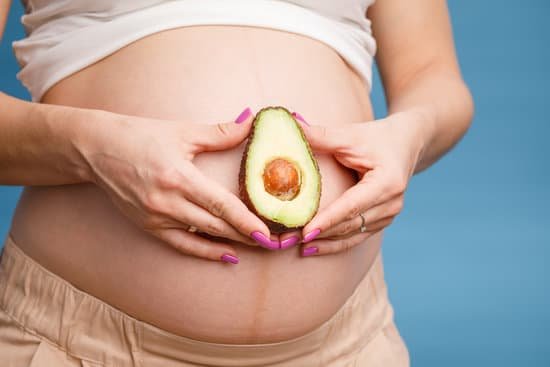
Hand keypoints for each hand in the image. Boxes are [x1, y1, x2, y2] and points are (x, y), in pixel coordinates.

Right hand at [79, 108, 272, 262]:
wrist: (96, 149)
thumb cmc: (139, 136)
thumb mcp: (181, 131)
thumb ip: (219, 132)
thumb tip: (250, 123)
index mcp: (178, 177)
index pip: (220, 205)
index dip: (246, 221)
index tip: (267, 234)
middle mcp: (166, 202)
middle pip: (215, 226)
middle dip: (246, 236)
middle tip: (273, 243)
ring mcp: (156, 218)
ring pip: (202, 237)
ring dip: (231, 244)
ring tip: (257, 248)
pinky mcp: (148, 226)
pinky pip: (182, 244)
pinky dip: (205, 251)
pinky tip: (226, 254)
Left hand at [291, 111, 426, 255]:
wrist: (406, 142)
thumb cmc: (377, 137)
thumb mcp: (351, 135)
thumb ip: (321, 136)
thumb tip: (291, 127)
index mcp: (387, 182)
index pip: (352, 206)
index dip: (328, 220)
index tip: (305, 232)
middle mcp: (392, 203)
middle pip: (351, 224)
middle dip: (320, 234)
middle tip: (288, 240)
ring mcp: (389, 215)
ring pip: (353, 235)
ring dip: (325, 242)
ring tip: (295, 246)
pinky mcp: (382, 220)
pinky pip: (357, 236)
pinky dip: (335, 243)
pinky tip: (312, 247)